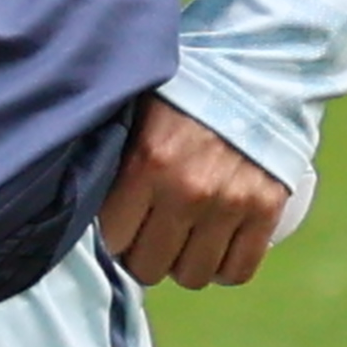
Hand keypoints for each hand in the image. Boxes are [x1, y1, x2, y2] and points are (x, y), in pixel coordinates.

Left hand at [97, 96, 285, 289]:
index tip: (121, 228)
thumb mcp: (134, 115)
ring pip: (194, 276)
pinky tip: (215, 252)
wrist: (250, 70)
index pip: (114, 239)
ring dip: (184, 266)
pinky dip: (225, 269)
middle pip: (151, 267)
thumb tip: (80, 194)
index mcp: (144, 165)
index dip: (115, 237)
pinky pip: (240, 270)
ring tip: (183, 244)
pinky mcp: (266, 210)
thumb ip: (114, 156)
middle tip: (150, 239)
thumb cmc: (180, 92)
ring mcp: (229, 204)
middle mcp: (186, 191)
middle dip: (144, 257)